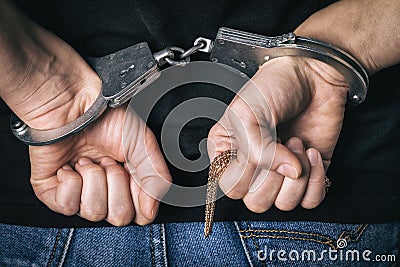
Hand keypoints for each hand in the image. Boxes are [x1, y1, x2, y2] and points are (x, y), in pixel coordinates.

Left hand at [0, 1, 171, 225]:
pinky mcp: (53, 191)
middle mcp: (105, 190)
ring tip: (89, 159)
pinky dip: (71, 182)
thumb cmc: (104, 116)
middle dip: (116, 185)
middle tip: (109, 162)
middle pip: (119, 217)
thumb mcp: (142, 144)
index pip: (140, 213)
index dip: (140, 199)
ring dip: (94, 180)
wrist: (71, 103)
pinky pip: (67, 206)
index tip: (134, 176)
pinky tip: (71, 165)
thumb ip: (155, 176)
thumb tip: (153, 206)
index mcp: (128, 182)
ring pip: (94, 212)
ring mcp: (80, 193)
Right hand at [208, 56, 347, 211]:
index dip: (248, 173)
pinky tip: (311, 152)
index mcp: (228, 153)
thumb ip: (257, 150)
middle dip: (273, 176)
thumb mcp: (250, 114)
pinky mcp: (308, 175)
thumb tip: (288, 172)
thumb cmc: (274, 87)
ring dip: (296, 176)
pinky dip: (316, 181)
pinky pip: (311, 200)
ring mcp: (281, 173)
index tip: (260, 145)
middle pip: (256, 202)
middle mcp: (253, 167)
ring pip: (283, 205)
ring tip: (296, 143)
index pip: (230, 187)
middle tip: (280, 145)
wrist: (313, 74)